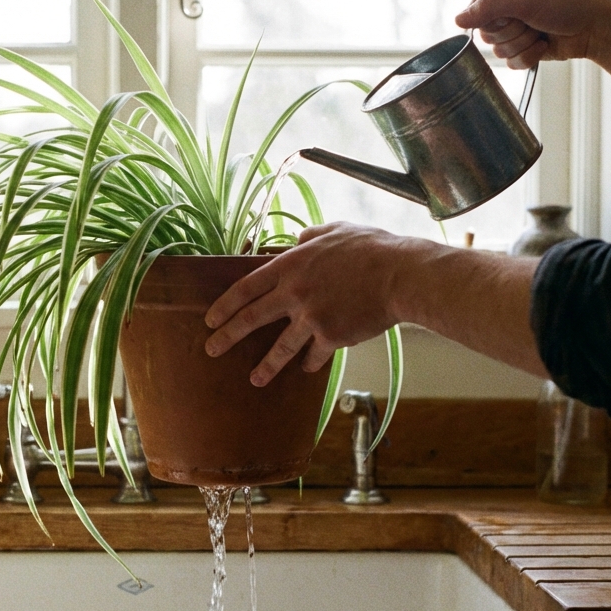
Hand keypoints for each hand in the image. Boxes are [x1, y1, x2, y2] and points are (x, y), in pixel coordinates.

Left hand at [204, 223, 414, 386]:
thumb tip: (298, 239)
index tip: (210, 319)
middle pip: (251, 319)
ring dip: (266, 366)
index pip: (246, 288)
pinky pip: (315, 355)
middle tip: (211, 349)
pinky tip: (307, 368)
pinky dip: (310, 362)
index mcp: (291, 266)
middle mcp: (294, 293)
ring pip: (280, 347)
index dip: (225, 305)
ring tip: (254, 379)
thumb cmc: (372, 248)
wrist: (400, 275)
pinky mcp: (331, 337)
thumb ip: (311, 236)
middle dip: (227, 336)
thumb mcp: (335, 230)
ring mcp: (311, 317)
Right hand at [454, 0, 610, 69]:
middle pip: (485, 32)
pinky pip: (509, 62)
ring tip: (539, 33)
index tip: (510, 14)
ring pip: (497, 50)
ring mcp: (514, 28)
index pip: (474, 9)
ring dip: (521, 44)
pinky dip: (528, 57)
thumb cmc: (565, 5)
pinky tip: (543, 46)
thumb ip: (488, 9)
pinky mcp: (522, 48)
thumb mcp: (524, 1)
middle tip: (530, 22)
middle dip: (510, 32)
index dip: (490, 18)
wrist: (593, 28)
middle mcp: (505, 5)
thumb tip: (456, 19)